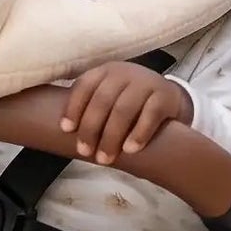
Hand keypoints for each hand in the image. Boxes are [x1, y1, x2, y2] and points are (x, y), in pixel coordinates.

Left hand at [60, 61, 191, 164]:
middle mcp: (125, 73)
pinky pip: (150, 114)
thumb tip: (62, 134)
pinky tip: (130, 150)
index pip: (85, 85)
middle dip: (91, 128)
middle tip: (85, 153)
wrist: (168, 98)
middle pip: (103, 99)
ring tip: (105, 159)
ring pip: (124, 108)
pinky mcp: (165, 95)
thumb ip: (91, 107)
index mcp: (106, 71)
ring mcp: (146, 82)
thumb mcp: (110, 96)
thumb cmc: (129, 102)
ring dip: (111, 136)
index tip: (66, 130)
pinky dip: (139, 133)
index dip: (73, 107)